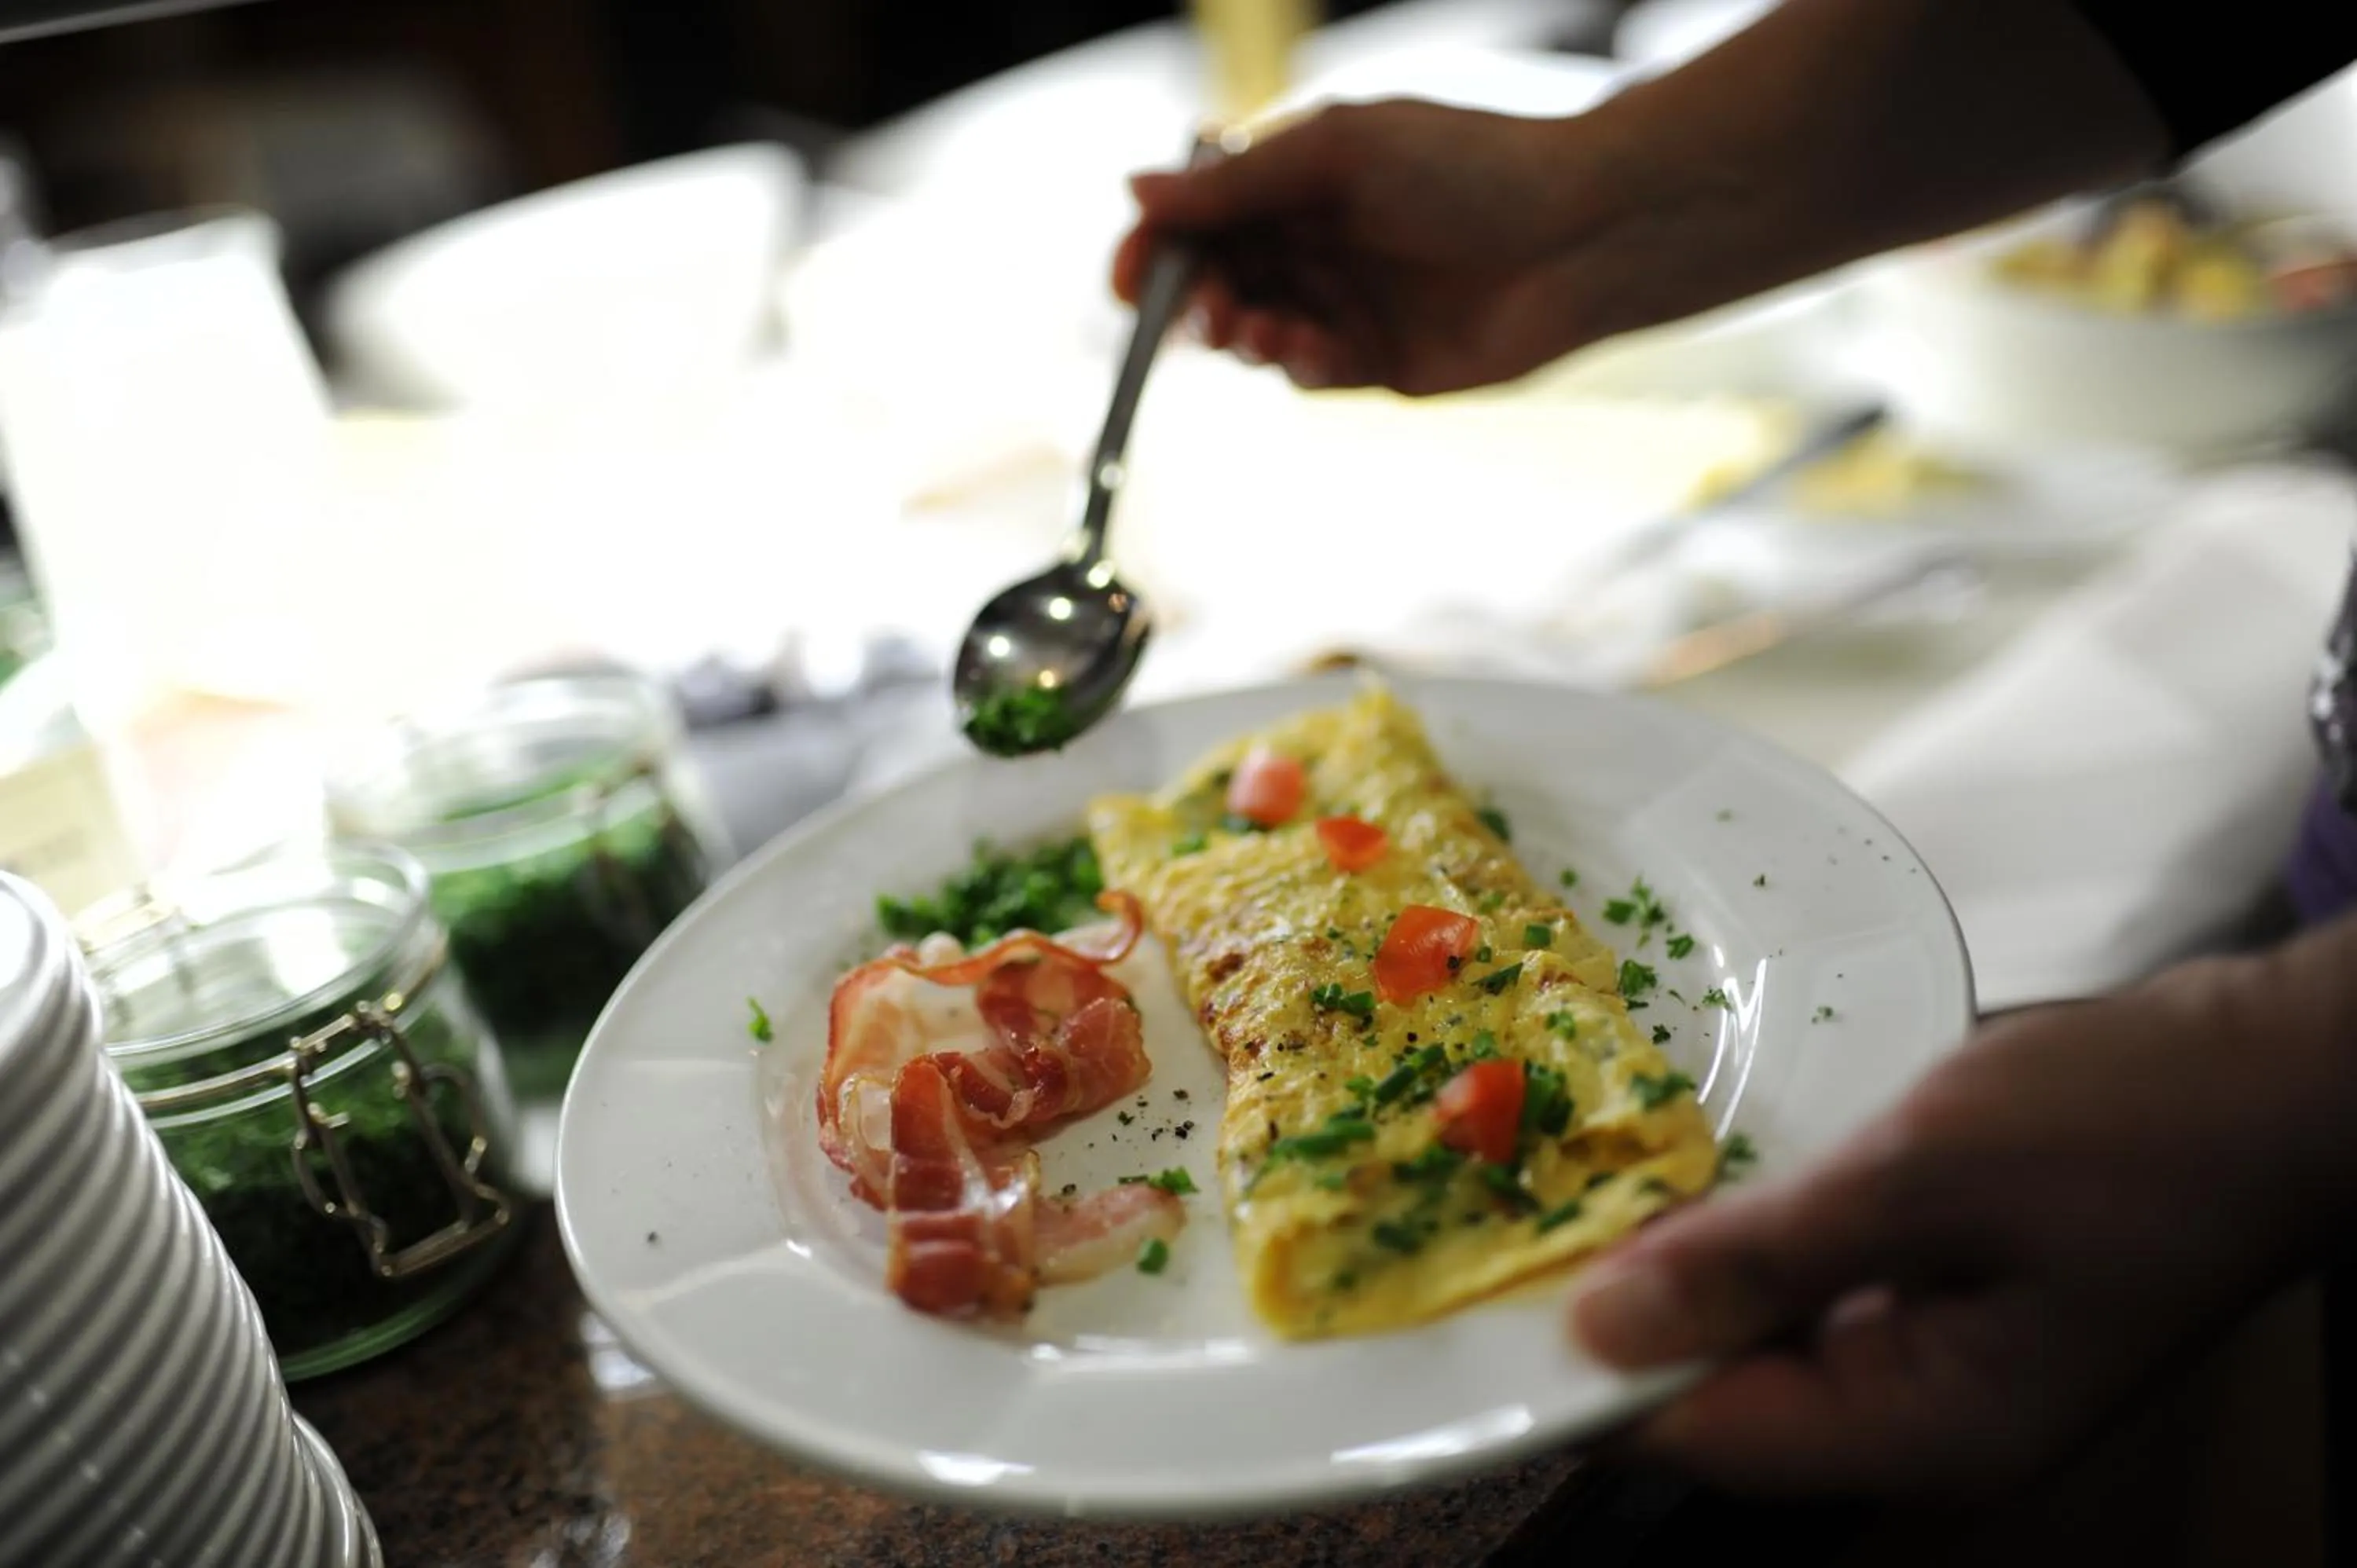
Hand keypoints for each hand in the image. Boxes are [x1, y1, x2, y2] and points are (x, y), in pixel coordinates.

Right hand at [1113, 100, 1626, 395]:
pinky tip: (1310, 349)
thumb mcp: (1339, 152)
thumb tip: (1136, 188)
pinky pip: (1307, 374)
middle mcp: (1314, 242)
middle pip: (1213, 282)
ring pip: (1252, 335)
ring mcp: (1343, 304)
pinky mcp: (1377, 363)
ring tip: (1259, 328)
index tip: (1129, 280)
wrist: (1580, 234)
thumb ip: (1238, 181)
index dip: (1155, 250)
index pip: (1198, 218)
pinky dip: (1295, 364)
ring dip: (1242, 335)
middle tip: (1203, 312)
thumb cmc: (1472, 166)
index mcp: (1297, 180)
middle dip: (1194, 302)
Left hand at [1569, 948, 2356, 1493]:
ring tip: (1599, 1177)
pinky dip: (1761, 1238)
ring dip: (1691, 1264)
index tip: (1498, 1281)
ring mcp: (1944, 1365)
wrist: (2279, 1070)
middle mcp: (1925, 1425)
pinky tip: (1708, 1172)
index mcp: (1924, 1433)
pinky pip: (1819, 1291)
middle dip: (1634, 1309)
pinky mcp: (1951, 1299)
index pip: (1705, 1438)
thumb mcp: (1923, 1177)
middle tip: (1534, 1201)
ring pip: (1765, 1338)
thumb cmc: (2129, 1124)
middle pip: (1726, 1397)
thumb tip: (1604, 1328)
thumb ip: (1756, 1259)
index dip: (1595, 1367)